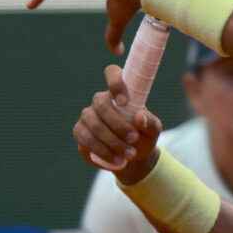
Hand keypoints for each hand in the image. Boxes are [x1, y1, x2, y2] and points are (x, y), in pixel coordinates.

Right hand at [73, 65, 162, 183]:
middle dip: (117, 124)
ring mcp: (87, 116)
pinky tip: (116, 160)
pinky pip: (84, 138)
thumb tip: (139, 117)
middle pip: (100, 103)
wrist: (132, 157)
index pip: (111, 72)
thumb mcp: (153, 130)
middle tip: (134, 139)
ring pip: (93, 124)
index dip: (115, 82)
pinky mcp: (80, 132)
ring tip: (129, 155)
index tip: (124, 102)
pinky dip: (101, 150)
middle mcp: (100, 101)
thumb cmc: (143, 136)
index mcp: (119, 92)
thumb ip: (150, 123)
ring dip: (111, 141)